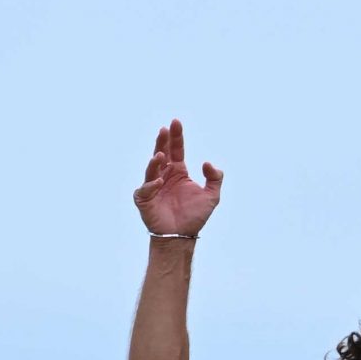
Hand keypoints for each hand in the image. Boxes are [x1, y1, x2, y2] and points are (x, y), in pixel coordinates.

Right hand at [134, 118, 223, 236]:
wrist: (182, 237)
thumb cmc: (194, 217)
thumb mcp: (212, 197)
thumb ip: (215, 179)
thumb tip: (207, 163)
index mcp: (178, 172)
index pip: (176, 150)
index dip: (176, 137)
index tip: (176, 122)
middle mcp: (164, 176)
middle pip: (162, 154)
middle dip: (163, 141)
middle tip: (165, 129)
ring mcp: (153, 187)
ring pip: (152, 169)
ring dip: (155, 161)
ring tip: (160, 155)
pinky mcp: (144, 200)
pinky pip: (145, 190)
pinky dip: (151, 185)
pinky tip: (159, 183)